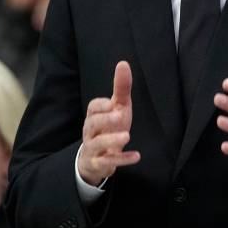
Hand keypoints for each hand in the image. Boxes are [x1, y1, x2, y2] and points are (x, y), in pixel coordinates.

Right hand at [78, 61, 140, 185]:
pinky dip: (121, 159)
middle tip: (120, 116)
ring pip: (97, 144)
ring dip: (111, 140)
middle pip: (92, 124)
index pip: (93, 108)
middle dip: (105, 120)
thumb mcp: (117, 108)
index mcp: (94, 116)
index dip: (102, 105)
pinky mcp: (98, 164)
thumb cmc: (109, 128)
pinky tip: (136, 156)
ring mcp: (93, 148)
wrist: (97, 158)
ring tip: (127, 136)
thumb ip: (121, 88)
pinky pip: (107, 162)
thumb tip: (123, 64)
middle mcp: (90, 131)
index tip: (113, 103)